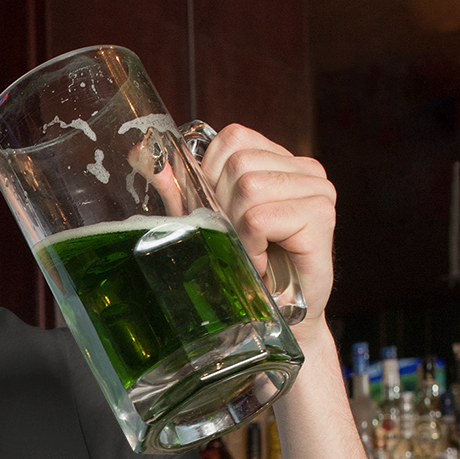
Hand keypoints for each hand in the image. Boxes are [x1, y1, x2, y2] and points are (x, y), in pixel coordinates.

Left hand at [197, 123, 336, 331]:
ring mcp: (319, 190)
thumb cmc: (247, 269)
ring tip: (253, 253)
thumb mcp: (207, 220)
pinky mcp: (320, 216)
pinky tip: (263, 263)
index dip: (213, 176)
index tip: (224, 215)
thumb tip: (139, 150)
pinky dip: (251, 246)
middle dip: (224, 208)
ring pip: (248, 188)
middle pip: (238, 164)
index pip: (233, 139)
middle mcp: (306, 169)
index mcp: (282, 160)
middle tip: (240, 241)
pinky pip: (259, 217)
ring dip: (238, 231)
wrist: (282, 319)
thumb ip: (181, 184)